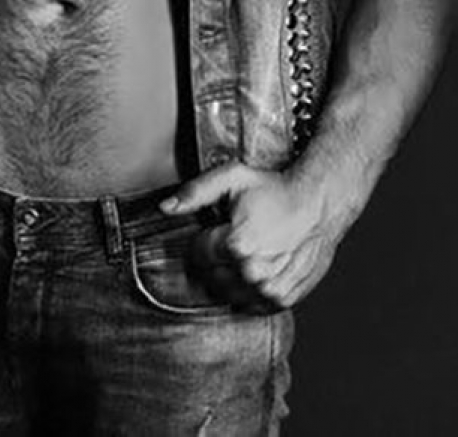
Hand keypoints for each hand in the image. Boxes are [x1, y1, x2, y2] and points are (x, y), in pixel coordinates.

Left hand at [160, 162, 341, 309]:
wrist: (318, 204)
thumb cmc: (275, 189)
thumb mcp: (232, 178)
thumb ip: (195, 192)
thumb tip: (165, 207)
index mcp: (236, 244)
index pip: (198, 255)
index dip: (203, 240)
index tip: (214, 231)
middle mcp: (252, 272)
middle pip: (211, 278)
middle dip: (214, 261)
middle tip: (227, 244)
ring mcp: (268, 289)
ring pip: (229, 295)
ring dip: (229, 279)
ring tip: (243, 256)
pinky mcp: (282, 299)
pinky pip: (251, 306)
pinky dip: (249, 292)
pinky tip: (256, 270)